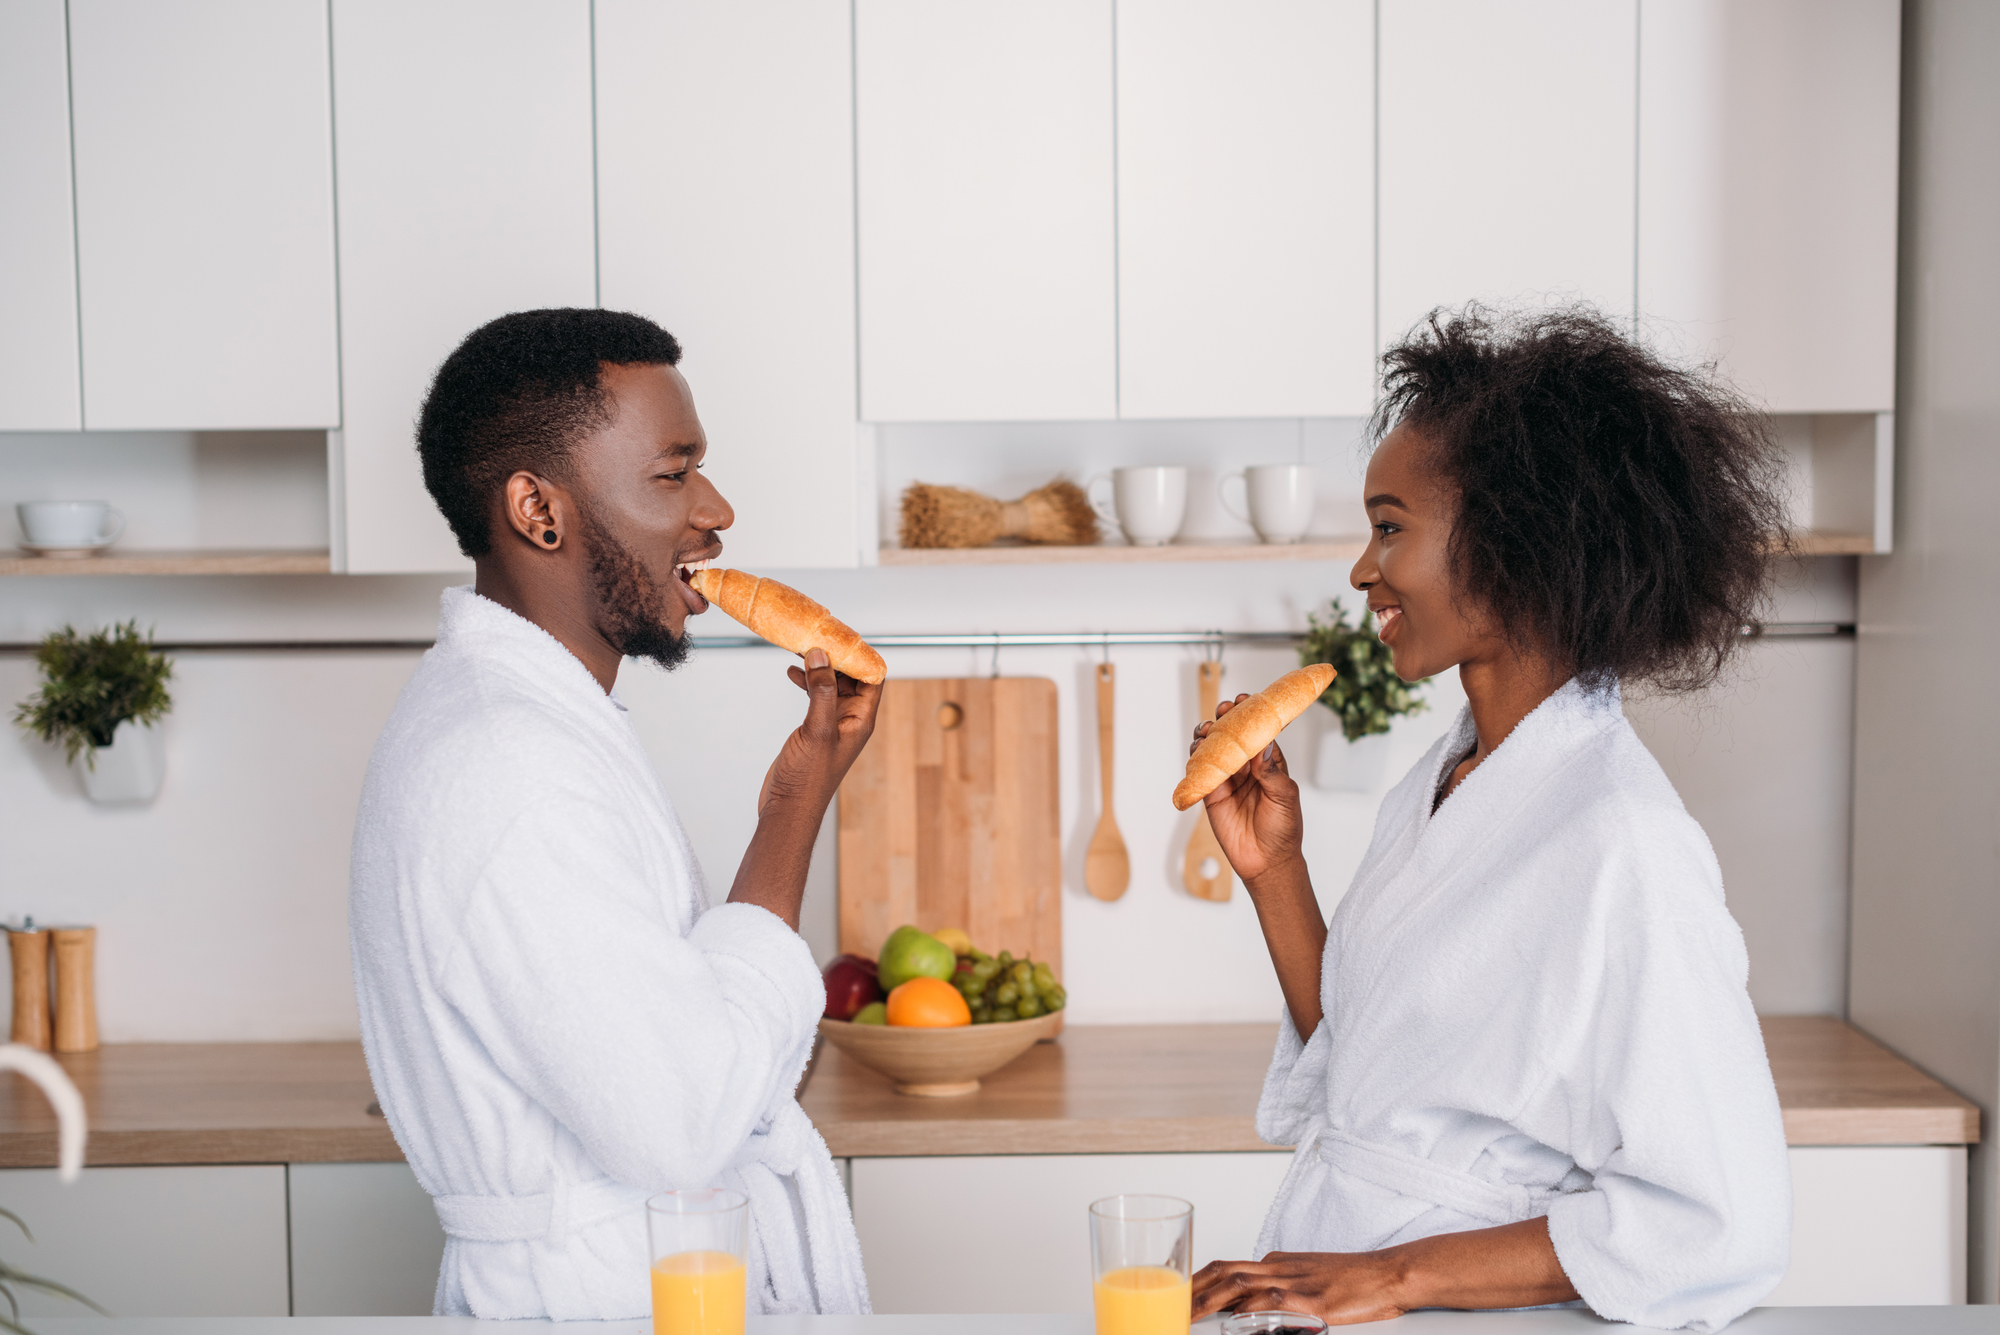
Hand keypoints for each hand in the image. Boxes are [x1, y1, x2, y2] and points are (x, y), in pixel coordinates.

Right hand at [757, 649, 881, 812]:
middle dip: (837, 656)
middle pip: (852, 678)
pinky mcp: (815, 729)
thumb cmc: (808, 779)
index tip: (844, 636)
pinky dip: (807, 682)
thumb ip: (821, 691)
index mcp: (861, 720)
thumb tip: (822, 656)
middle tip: (820, 636)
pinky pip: (817, 696)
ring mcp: (832, 725)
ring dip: (820, 667)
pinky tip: (794, 673)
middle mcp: (850, 721)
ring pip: (832, 685)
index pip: (872, 678)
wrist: (788, 808)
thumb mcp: (817, 729)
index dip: (862, 656)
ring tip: (803, 648)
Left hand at [1192, 1251, 1410, 1324]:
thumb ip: (1280, 1289)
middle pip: (1223, 1272)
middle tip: (1166, 1305)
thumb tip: (1251, 1308)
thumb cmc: (1356, 1279)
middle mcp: (1279, 1268)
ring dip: (1207, 1301)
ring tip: (1186, 1317)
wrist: (1391, 1274)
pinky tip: (1234, 1323)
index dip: (1198, 1282)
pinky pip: (1272, 1305)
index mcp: (1277, 1263)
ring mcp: (1294, 1283)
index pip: (1226, 1269)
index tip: (1177, 1295)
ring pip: (1238, 1285)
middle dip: (1191, 1288)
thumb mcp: (1309, 1279)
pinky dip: (1248, 1313)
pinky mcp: (1311, 1301)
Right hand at [1194, 695, 1304, 885]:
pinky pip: (1200, 772)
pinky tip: (1197, 750)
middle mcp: (1247, 768)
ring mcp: (1228, 780)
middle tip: (1223, 711)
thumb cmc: (1283, 829)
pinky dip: (1196, 759)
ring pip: (1213, 750)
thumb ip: (1271, 772)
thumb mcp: (1285, 797)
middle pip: (1232, 736)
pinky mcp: (1211, 794)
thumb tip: (1262, 745)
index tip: (1245, 701)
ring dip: (1208, 736)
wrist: (1267, 862)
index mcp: (1269, 764)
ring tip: (1207, 731)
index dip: (1251, 714)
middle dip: (1225, 719)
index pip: (1258, 732)